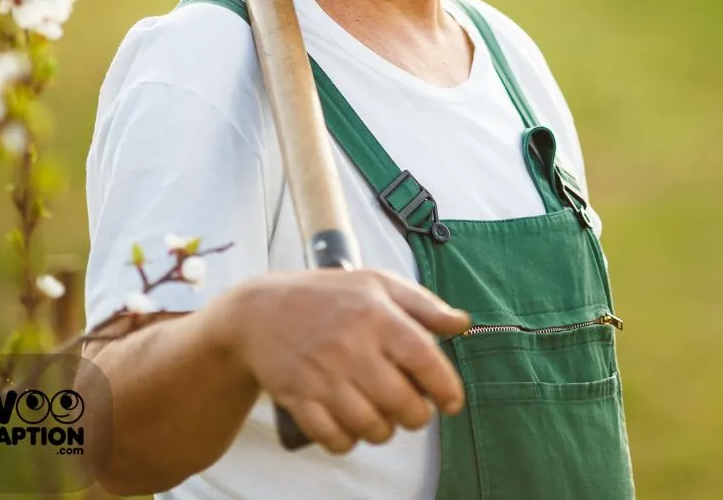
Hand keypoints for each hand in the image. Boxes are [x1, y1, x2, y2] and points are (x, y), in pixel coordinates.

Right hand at [225, 268, 470, 452]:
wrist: (260, 312)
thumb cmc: (327, 296)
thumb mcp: (378, 283)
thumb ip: (424, 304)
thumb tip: (462, 324)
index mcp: (375, 314)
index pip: (423, 358)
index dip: (445, 386)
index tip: (451, 402)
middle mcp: (351, 346)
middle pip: (402, 403)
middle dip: (416, 415)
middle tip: (413, 408)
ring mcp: (324, 376)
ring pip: (372, 427)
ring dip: (385, 429)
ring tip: (383, 413)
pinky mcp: (300, 399)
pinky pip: (336, 439)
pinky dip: (349, 439)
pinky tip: (352, 422)